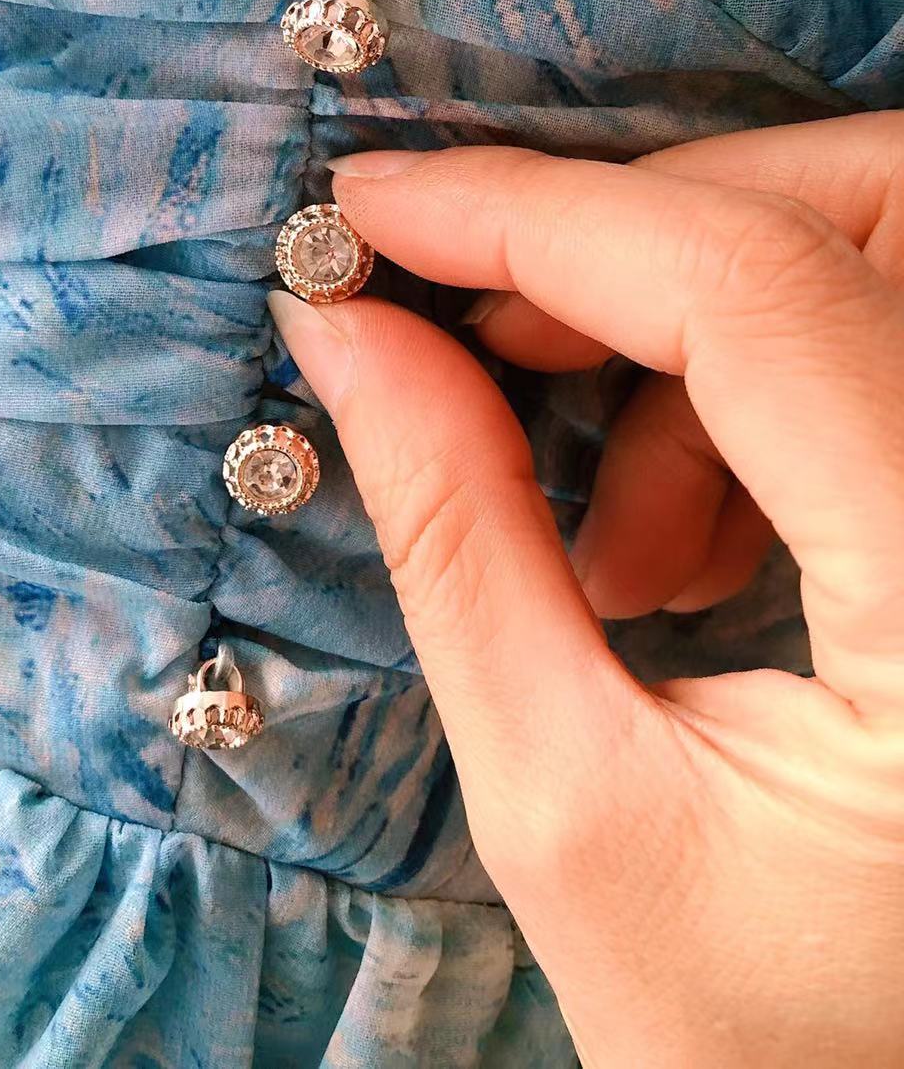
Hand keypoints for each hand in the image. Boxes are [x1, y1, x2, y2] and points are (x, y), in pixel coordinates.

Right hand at [269, 114, 903, 1068]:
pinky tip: (696, 549)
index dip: (538, 217)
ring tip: (615, 548)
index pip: (757, 295)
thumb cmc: (764, 1045)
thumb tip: (344, 328)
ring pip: (879, 245)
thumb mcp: (570, 807)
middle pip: (863, 214)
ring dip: (699, 325)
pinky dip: (762, 381)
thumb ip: (454, 537)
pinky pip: (889, 330)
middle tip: (488, 347)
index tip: (370, 209)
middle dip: (640, 242)